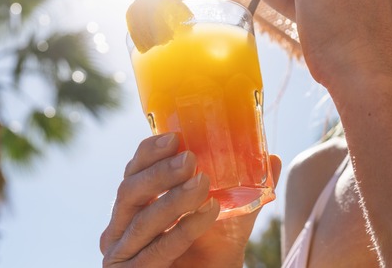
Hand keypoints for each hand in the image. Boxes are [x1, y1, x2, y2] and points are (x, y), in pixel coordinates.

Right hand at [100, 133, 281, 266]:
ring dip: (173, 199)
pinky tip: (207, 213)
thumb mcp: (227, 219)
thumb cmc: (209, 254)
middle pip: (129, 191)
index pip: (133, 171)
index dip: (149, 152)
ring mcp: (121, 253)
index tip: (175, 136)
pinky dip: (182, 230)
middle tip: (190, 159)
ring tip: (204, 183)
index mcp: (134, 206)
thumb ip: (243, 191)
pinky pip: (156, 250)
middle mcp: (119, 227)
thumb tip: (273, 158)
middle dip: (160, 172)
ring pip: (142, 220)